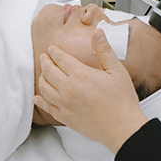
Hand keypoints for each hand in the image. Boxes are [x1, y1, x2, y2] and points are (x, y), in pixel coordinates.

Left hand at [33, 29, 148, 153]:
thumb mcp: (117, 71)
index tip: (52, 48)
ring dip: (41, 78)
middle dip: (45, 61)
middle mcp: (68, 89)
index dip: (54, 52)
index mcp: (80, 75)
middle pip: (48, 71)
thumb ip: (104, 50)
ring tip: (43, 74)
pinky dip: (40, 100)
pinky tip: (37, 98)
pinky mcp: (65, 118)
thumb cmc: (122, 100)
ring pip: (44, 88)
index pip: (60, 59)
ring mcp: (65, 105)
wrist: (122, 128)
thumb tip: (97, 32)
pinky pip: (47, 107)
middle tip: (44, 57)